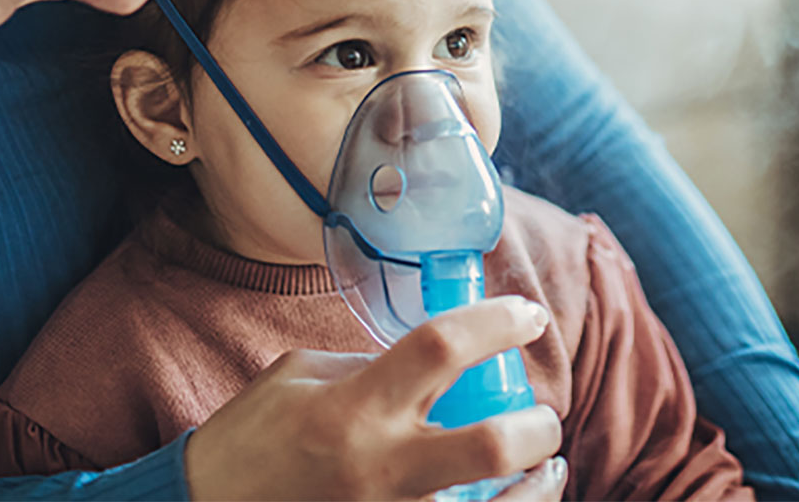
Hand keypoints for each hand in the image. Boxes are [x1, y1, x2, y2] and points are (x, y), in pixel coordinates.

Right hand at [184, 296, 562, 500]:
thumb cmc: (250, 440)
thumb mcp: (299, 377)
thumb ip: (370, 365)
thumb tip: (433, 361)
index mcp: (353, 406)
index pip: (440, 347)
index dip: (496, 323)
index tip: (528, 314)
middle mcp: (379, 466)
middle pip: (492, 444)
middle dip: (537, 425)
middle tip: (542, 411)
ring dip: (537, 487)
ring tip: (547, 462)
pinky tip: (518, 498)